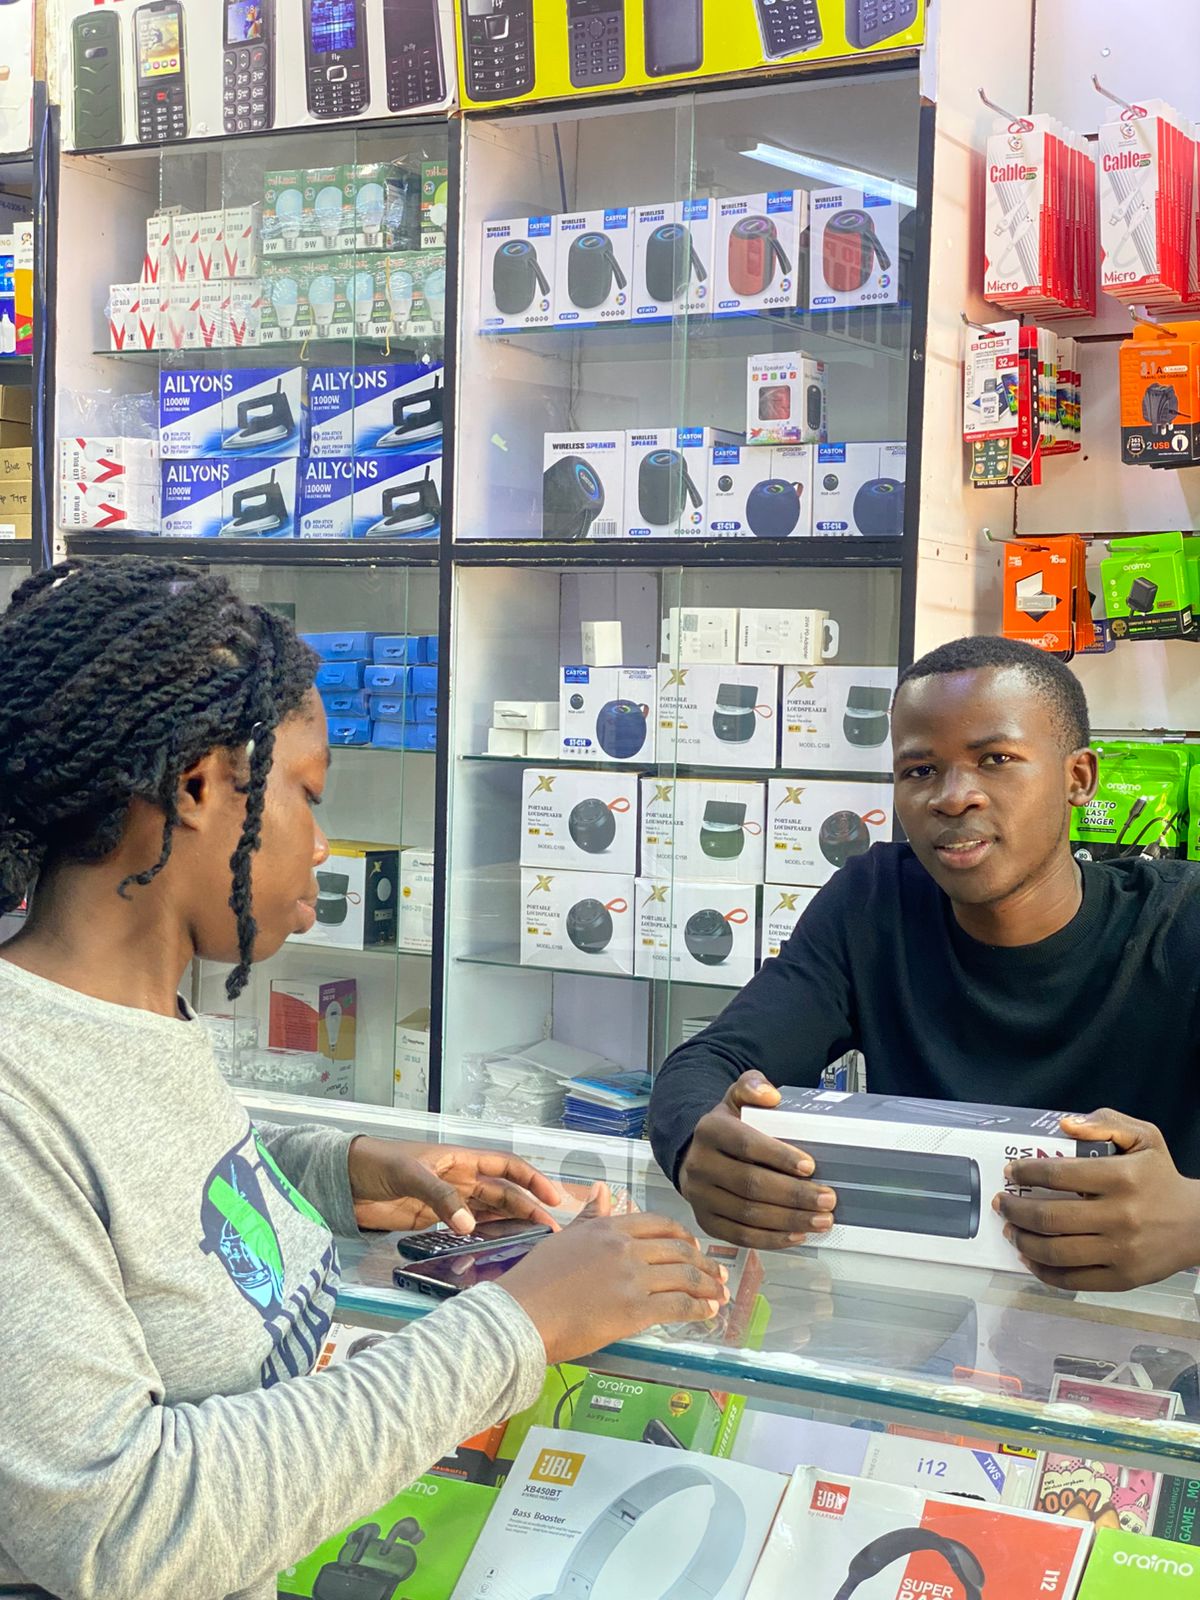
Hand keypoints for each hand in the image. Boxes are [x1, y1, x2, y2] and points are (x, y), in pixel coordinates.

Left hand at [348, 1138, 561, 1234]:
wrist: (345, 1180)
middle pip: (503, 1194)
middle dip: (528, 1210)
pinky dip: (482, 1238)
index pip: (506, 1167)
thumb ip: (441, 1198)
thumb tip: (469, 1226)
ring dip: (510, 1226)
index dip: (532, 1179)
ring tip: (532, 1244)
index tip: (553, 1198)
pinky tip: (495, 1251)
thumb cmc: (377, 1163)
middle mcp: (460, 1180)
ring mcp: (448, 1202)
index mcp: (460, 1160)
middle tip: (551, 1233)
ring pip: (489, 1213)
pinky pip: (466, 1229)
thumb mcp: (411, 1174)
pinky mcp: (433, 1222)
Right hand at [501, 1211, 727, 1364]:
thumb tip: (602, 1190)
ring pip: (685, 1276)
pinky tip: (708, 1313)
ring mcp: (632, 1278)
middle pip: (678, 1249)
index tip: (695, 1248)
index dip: (683, 1236)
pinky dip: (699, 1308)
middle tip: (718, 1274)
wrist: (519, 1316)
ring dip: (708, 1286)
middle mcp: (625, 1247)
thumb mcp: (564, 1238)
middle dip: (704, 1263)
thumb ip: (589, 1216)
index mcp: (608, 1228)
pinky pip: (679, 1305)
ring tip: (720, 1294)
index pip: (659, 1224)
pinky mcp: (635, 1310)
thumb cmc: (535, 1281)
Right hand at [678, 1072, 835, 1248]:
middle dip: (794, 1195)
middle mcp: (700, 1164)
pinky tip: (796, 1235)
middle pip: (750, 1184)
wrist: (695, 1152)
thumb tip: (770, 1096)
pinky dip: (771, 1239)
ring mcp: (700, 1196)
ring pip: (748, 1214)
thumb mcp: (736, 1098)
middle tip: (827, 1199)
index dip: (779, 1157)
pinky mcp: (706, 1221)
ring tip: (821, 1220)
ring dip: (789, 1220)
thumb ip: (752, 1087)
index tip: (810, 1167)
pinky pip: (740, 1236)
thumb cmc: (727, 1127)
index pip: (746, 1144)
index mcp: (709, 1130)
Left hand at [995, 1109, 1199, 1291]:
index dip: (1026, 1172)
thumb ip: (1105, 1122)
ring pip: (1056, 1252)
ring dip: (1023, 1241)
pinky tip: (1030, 1258)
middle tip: (1002, 1203)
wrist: (1197, 1224)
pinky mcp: (1122, 1278)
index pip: (1058, 1174)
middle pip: (1050, 1217)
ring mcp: (1121, 1251)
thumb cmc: (1161, 1178)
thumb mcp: (1143, 1137)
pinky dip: (1044, 1271)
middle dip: (1015, 1210)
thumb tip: (1064, 1125)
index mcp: (1122, 1178)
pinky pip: (1073, 1280)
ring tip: (1010, 1230)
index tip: (1011, 1173)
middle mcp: (1120, 1216)